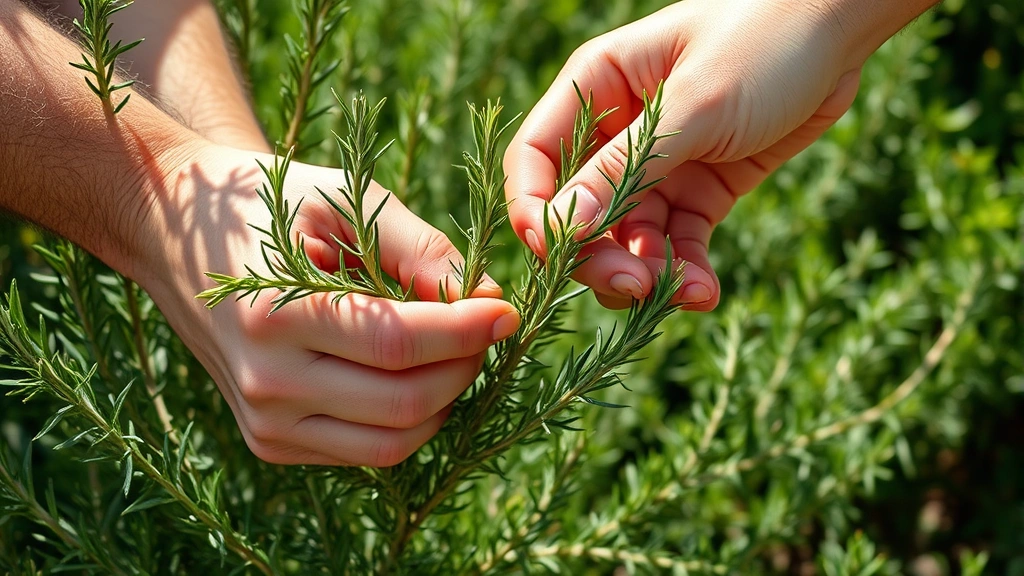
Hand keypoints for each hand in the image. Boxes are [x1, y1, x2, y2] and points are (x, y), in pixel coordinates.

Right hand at [135, 144, 519, 466]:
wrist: (178, 235)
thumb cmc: (266, 205)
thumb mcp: (343, 199)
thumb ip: (418, 248)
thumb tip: (484, 301)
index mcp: (274, 312)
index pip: (398, 344)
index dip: (466, 332)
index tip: (506, 310)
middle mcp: (265, 380)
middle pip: (404, 403)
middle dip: (465, 366)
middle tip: (483, 326)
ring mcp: (265, 422)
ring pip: (392, 443)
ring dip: (444, 401)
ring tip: (451, 349)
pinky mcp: (270, 442)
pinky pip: (365, 451)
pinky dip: (405, 419)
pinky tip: (407, 371)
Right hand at [505, 0, 885, 310]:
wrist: (843, 29)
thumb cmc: (764, 41)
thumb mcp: (694, 104)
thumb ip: (626, 166)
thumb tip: (564, 226)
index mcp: (597, 88)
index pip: (536, 159)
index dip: (536, 210)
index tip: (555, 254)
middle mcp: (618, 131)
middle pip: (581, 210)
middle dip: (600, 255)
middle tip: (631, 286)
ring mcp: (660, 165)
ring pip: (630, 237)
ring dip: (650, 272)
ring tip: (688, 293)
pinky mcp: (700, 190)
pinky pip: (679, 242)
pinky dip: (687, 271)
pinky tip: (704, 292)